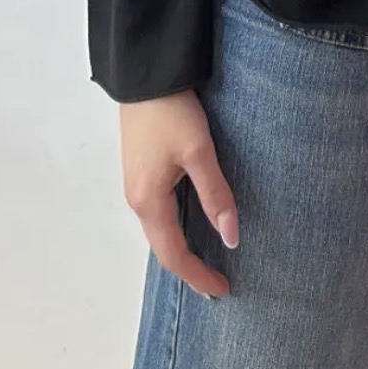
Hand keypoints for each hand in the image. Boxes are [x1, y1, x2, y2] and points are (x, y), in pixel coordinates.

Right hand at [119, 90, 237, 299]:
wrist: (146, 78)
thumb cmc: (172, 113)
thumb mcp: (199, 152)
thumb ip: (216, 195)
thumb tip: (231, 237)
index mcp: (148, 202)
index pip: (174, 255)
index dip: (198, 276)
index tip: (223, 290)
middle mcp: (137, 200)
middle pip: (163, 248)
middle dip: (189, 269)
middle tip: (218, 284)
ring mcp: (136, 187)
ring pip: (159, 232)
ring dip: (182, 250)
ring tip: (208, 261)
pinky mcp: (141, 173)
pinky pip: (158, 214)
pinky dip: (175, 230)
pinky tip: (192, 227)